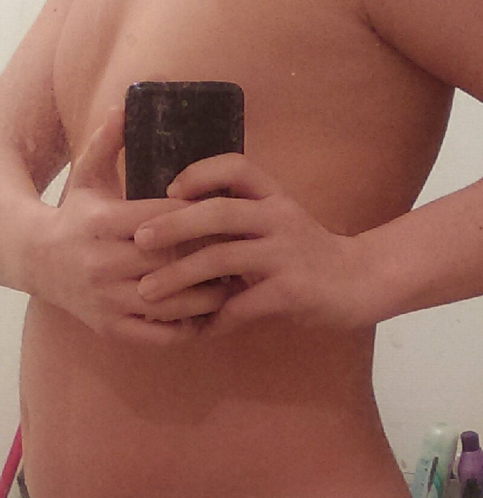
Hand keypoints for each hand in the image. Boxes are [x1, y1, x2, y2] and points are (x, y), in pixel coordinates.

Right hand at [33, 107, 232, 345]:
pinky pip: (158, 334)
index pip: (164, 217)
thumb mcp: (86, 176)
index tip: (229, 213)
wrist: (33, 260)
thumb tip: (127, 103)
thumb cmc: (72, 215)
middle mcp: (102, 262)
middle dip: (211, 256)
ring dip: (208, 295)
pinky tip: (208, 316)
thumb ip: (108, 142)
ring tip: (234, 283)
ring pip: (171, 301)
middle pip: (172, 259)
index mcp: (102, 221)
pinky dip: (187, 329)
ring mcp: (106, 299)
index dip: (201, 216)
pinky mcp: (109, 327)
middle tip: (244, 251)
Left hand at [133, 153, 365, 336]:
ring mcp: (286, 254)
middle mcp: (279, 218)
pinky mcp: (291, 291)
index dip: (200, 173)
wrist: (359, 281)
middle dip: (173, 225)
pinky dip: (215, 319)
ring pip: (222, 259)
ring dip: (179, 277)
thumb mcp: (278, 222)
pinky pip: (242, 305)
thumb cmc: (307, 252)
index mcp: (273, 197)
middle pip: (219, 212)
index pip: (236, 167)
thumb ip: (240, 218)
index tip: (169, 189)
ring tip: (148, 291)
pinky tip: (197, 329)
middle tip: (139, 240)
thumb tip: (179, 219)